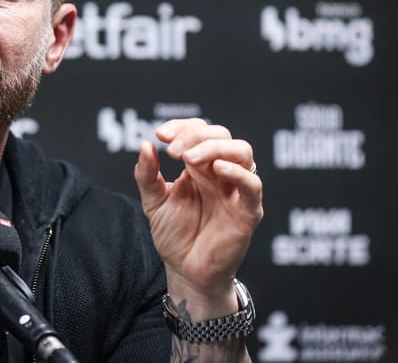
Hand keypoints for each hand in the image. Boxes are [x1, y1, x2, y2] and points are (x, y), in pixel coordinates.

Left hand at [133, 118, 262, 305]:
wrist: (185, 271)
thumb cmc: (174, 235)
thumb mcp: (153, 201)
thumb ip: (147, 174)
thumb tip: (145, 144)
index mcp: (199, 167)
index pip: (199, 131)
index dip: (181, 126)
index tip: (160, 134)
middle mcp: (219, 174)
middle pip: (221, 135)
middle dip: (195, 135)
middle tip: (173, 150)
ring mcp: (235, 190)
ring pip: (241, 152)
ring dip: (214, 147)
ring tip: (189, 158)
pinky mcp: (247, 211)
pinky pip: (252, 185)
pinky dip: (238, 173)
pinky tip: (217, 169)